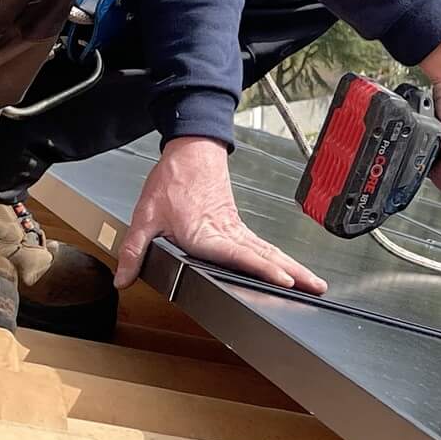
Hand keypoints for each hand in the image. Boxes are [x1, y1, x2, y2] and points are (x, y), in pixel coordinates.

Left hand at [114, 134, 326, 293]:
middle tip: (317, 288)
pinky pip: (262, 245)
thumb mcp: (144, 216)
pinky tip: (287, 267)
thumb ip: (134, 250)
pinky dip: (278, 257)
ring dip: (293, 266)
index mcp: (207, 233)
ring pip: (269, 251)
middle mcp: (227, 232)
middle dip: (293, 273)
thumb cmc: (173, 180)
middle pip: (266, 256)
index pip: (240, 256)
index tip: (284, 280)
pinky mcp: (236, 224)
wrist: (191, 150)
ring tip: (313, 282)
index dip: (263, 269)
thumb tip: (123, 279)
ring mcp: (235, 228)